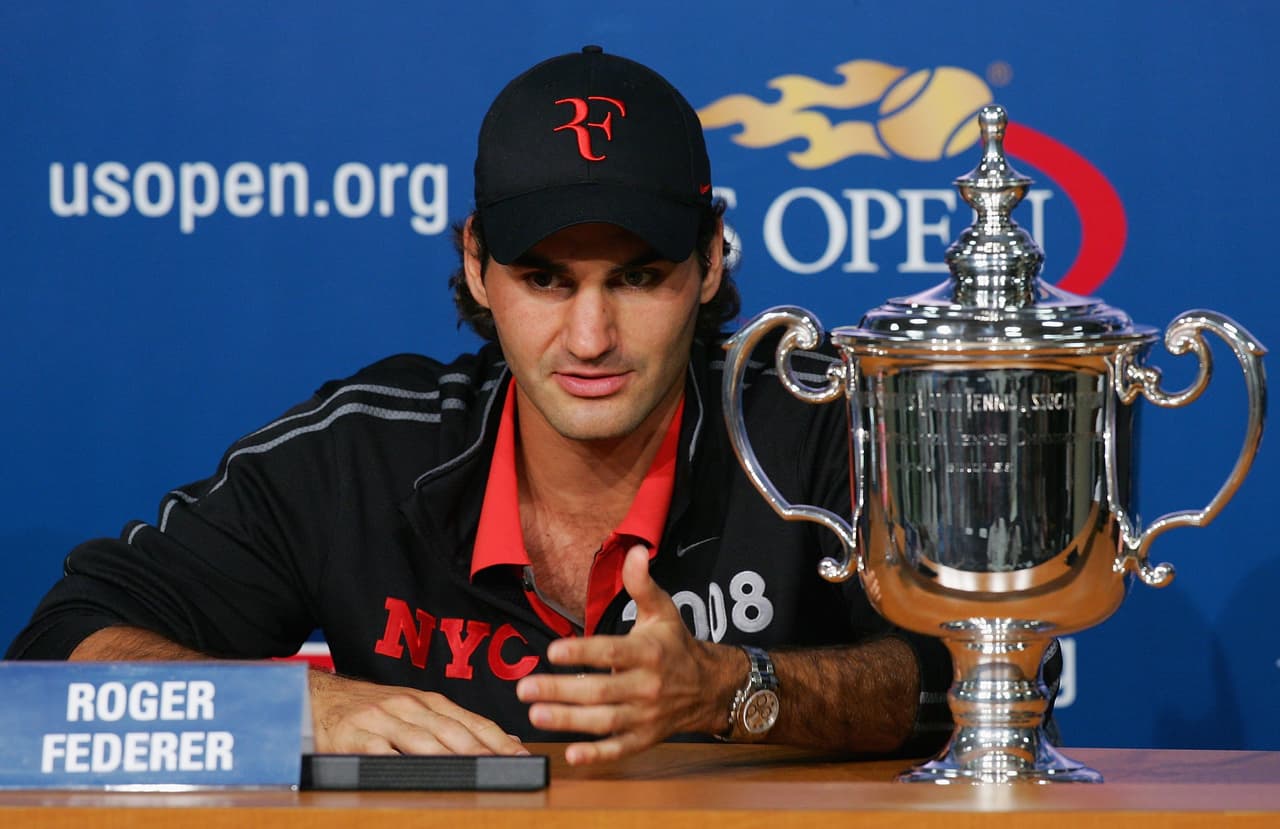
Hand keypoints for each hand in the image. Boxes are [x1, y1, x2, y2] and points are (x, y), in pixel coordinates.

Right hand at [309, 671, 528, 754]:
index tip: (522, 756)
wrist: (318, 698)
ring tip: (471, 772)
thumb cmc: (372, 710)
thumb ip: (455, 725)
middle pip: (452, 731)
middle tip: (505, 767)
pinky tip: (411, 775)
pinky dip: (396, 763)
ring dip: (448, 757)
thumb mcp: (415, 710)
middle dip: (482, 751)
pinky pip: (378, 752)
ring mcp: (381, 720)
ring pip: (420, 740)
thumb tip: (503, 740)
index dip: (498, 739)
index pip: (472, 721)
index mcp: (428, 702)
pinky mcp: (353, 737)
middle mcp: (408, 707)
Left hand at [515, 544, 740, 764]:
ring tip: (535, 715)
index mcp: (649, 652)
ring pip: (604, 722)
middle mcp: (647, 686)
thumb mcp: (663, 611)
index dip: (582, 653)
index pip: (611, 653)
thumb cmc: (676, 645)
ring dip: (568, 721)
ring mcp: (646, 716)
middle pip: (601, 691)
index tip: (552, 651)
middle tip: (525, 688)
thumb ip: (642, 584)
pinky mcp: (645, 739)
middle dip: (561, 690)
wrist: (711, 687)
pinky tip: (570, 755)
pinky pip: (620, 750)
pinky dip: (596, 756)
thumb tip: (636, 550)